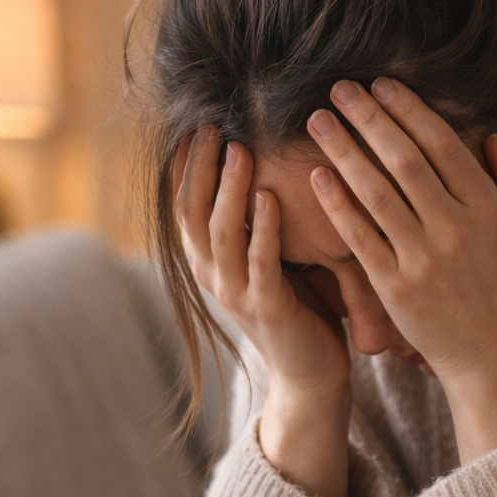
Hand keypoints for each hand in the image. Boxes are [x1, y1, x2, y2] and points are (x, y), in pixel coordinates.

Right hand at [174, 126, 350, 496]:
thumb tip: (268, 160)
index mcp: (210, 261)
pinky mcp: (267, 310)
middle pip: (194, 212)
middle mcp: (214, 276)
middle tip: (212, 124)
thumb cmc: (299, 308)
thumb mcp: (272, 257)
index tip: (198, 122)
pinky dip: (263, 229)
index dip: (188, 164)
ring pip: (222, 233)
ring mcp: (237, 295)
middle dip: (202, 167)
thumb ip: (260, 220)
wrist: (311, 374)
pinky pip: (261, 263)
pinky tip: (271, 197)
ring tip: (240, 150)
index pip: (186, 203)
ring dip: (230, 189)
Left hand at [306, 80, 496, 461]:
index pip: (443, 145)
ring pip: (376, 192)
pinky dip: (338, 205)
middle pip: (404, 159)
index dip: (409, 110)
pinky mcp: (395, 289)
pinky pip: (360, 238)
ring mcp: (422, 260)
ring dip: (344, 151)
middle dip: (369, 118)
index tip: (383, 85)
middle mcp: (454, 230)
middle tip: (341, 89)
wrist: (493, 360)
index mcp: (488, 210)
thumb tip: (494, 140)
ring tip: (318, 121)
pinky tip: (317, 177)